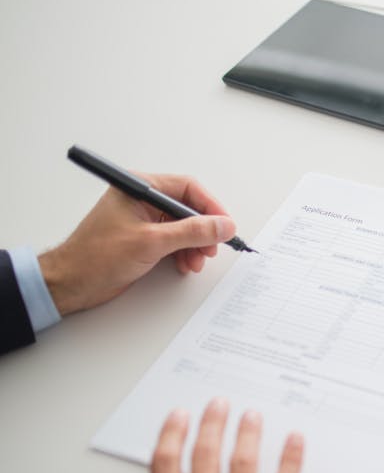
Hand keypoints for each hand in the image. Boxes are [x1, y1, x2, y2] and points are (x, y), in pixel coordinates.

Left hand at [38, 174, 236, 315]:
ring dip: (195, 245)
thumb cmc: (96, 257)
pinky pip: (174, 240)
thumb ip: (191, 232)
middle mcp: (142, 201)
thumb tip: (222, 225)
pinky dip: (184, 252)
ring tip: (196, 261)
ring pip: (183, 227)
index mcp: (138, 189)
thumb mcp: (151, 242)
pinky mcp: (143, 239)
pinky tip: (184, 264)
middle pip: (188, 208)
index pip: (186, 188)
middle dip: (203, 230)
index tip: (224, 225)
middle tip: (211, 247)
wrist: (71, 284)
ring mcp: (143, 220)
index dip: (210, 206)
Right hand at [58, 399, 304, 472]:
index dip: (172, 435)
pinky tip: (294, 441)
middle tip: (220, 404)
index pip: (165, 466)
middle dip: (212, 425)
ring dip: (248, 434)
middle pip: (205, 456)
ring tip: (252, 415)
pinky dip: (291, 461)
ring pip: (244, 464)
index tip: (179, 416)